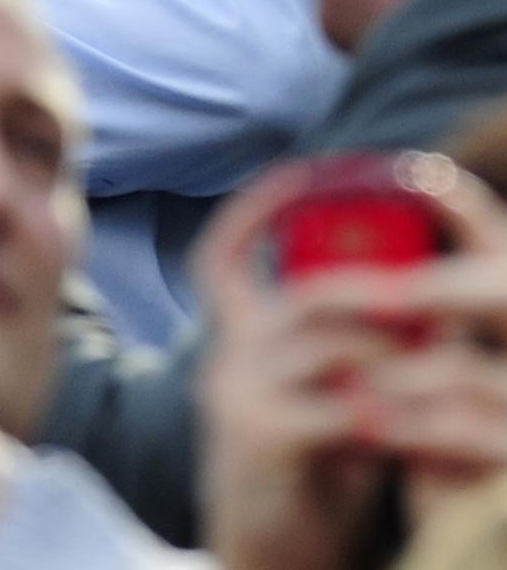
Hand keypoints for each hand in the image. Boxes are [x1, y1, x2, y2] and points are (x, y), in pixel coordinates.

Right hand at [196, 160, 471, 569]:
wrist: (266, 560)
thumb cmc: (311, 483)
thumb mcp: (327, 405)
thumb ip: (352, 356)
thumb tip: (421, 312)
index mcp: (240, 341)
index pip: (224, 257)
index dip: (256, 210)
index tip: (301, 173)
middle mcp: (229, 355)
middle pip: (314, 295)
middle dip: (395, 298)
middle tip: (457, 317)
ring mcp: (237, 391)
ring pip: (345, 349)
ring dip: (425, 367)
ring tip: (484, 387)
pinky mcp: (259, 434)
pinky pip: (356, 410)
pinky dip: (423, 423)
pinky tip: (469, 438)